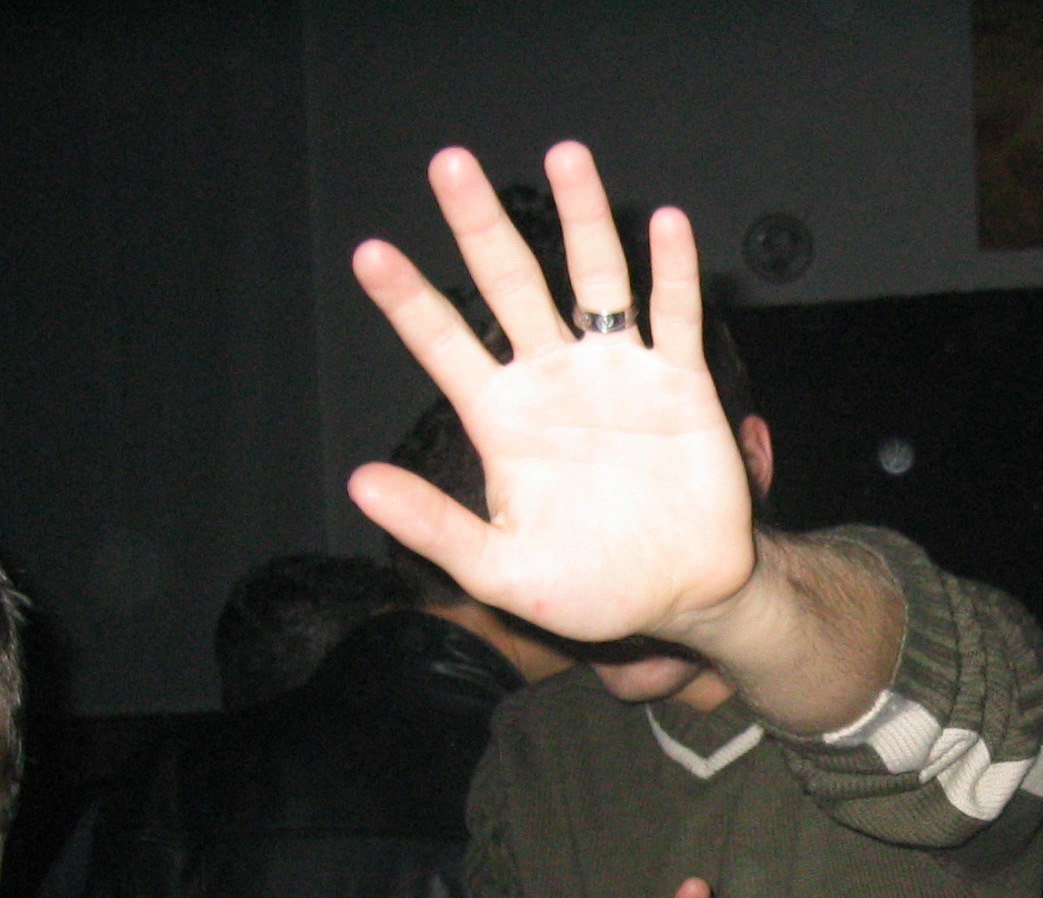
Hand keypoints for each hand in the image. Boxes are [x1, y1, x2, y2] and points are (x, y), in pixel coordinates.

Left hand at [348, 142, 755, 643]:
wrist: (682, 596)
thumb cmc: (591, 589)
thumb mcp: (502, 571)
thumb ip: (436, 526)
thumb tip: (360, 481)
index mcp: (503, 419)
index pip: (445, 344)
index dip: (408, 301)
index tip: (371, 253)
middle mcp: (554, 380)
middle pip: (511, 284)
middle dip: (481, 226)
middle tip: (450, 164)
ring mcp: (617, 375)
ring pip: (595, 280)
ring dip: (581, 219)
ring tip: (565, 156)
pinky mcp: (680, 384)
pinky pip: (672, 317)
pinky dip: (671, 271)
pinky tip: (664, 223)